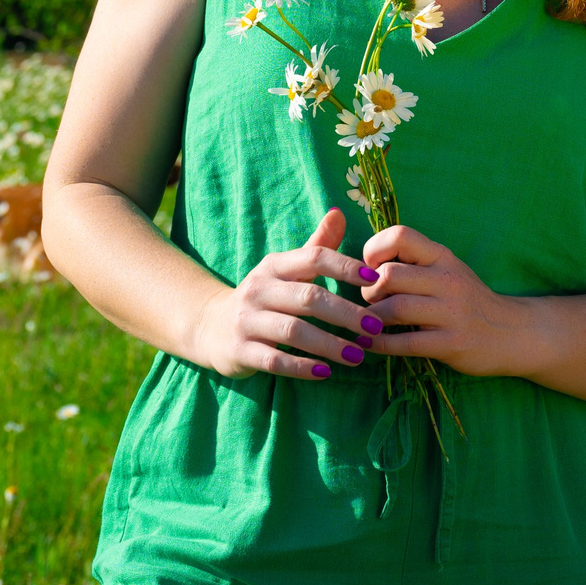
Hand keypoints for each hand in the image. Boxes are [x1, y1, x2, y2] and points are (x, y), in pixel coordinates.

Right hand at [188, 209, 384, 380]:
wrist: (210, 326)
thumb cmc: (264, 296)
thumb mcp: (285, 268)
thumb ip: (316, 245)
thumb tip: (340, 212)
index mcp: (275, 266)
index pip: (314, 258)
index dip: (345, 267)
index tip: (375, 280)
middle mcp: (259, 289)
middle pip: (308, 298)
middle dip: (346, 313)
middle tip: (375, 328)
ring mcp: (247, 320)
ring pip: (294, 331)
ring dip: (329, 344)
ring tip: (358, 356)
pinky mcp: (241, 350)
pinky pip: (275, 360)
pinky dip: (301, 366)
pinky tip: (325, 372)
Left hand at [358, 224, 534, 377]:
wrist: (512, 332)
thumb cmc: (468, 300)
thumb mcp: (447, 270)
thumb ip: (414, 263)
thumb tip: (364, 264)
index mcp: (443, 256)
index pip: (400, 235)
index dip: (374, 249)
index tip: (369, 268)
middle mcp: (448, 279)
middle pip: (390, 275)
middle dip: (368, 290)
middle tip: (370, 301)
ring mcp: (452, 312)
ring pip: (395, 308)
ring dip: (371, 318)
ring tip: (367, 323)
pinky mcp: (451, 343)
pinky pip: (406, 343)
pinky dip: (380, 344)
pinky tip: (370, 344)